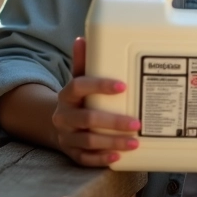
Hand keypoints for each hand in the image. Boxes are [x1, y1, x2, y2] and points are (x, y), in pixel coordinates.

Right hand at [51, 37, 141, 166]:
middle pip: (86, 119)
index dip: (100, 85)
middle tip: (136, 123)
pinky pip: (85, 159)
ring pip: (88, 141)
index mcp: (67, 95)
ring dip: (112, 142)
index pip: (79, 87)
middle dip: (113, 122)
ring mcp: (66, 136)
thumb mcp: (79, 80)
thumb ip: (84, 62)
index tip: (123, 86)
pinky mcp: (71, 153)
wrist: (60, 124)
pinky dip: (101, 159)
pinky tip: (118, 156)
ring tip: (135, 142)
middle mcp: (64, 116)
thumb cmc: (79, 99)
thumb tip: (83, 38)